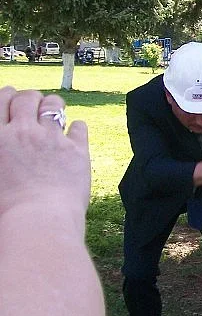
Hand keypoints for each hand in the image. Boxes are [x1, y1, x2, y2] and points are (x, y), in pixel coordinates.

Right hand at [0, 87, 90, 217]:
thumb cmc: (5, 208)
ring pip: (54, 105)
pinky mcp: (77, 150)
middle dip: (30, 98)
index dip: (7, 95)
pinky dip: (77, 128)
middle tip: (32, 105)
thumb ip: (3, 148)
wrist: (37, 219)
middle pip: (27, 97)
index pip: (1, 100)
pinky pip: (79, 127)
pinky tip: (75, 134)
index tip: (11, 98)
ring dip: (54, 105)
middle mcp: (23, 131)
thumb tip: (8, 145)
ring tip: (55, 112)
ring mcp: (52, 138)